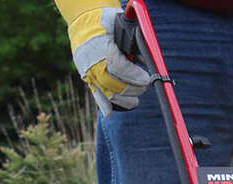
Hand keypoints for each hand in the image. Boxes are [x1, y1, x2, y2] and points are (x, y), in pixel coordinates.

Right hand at [56, 1, 149, 115]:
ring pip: (108, 94)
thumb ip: (133, 44)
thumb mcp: (121, 27)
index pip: (119, 67)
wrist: (83, 22)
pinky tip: (110, 112)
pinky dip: (105, 105)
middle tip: (143, 86)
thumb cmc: (106, 23)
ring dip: (125, 100)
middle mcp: (92, 62)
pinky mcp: (87, 80)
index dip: (134, 75)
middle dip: (132, 89)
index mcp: (100, 47)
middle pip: (114, 85)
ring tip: (135, 99)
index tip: (147, 79)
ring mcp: (88, 73)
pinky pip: (97, 96)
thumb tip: (149, 60)